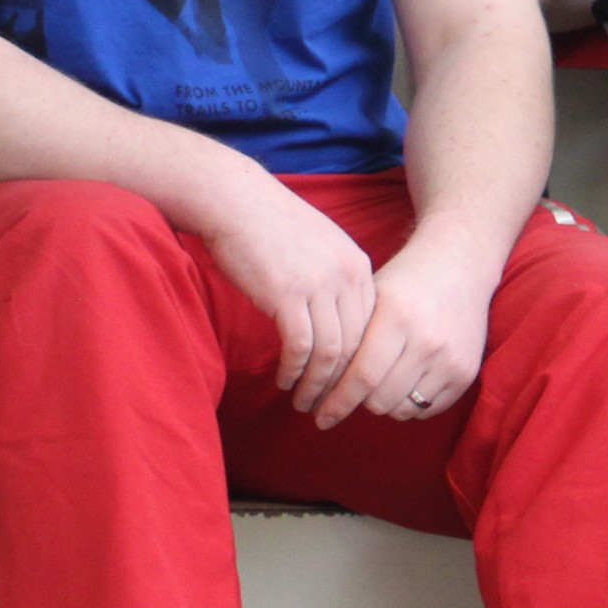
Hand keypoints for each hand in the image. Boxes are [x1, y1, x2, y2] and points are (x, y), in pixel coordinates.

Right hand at [198, 166, 379, 401]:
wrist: (235, 200)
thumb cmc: (270, 227)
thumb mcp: (320, 249)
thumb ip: (335, 282)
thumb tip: (337, 324)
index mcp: (359, 266)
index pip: (372, 327)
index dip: (361, 361)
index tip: (348, 385)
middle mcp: (347, 276)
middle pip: (358, 345)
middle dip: (344, 382)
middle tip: (330, 406)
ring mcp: (319, 285)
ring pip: (332, 352)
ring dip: (318, 384)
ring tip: (305, 403)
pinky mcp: (287, 295)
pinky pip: (301, 347)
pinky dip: (295, 371)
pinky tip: (285, 382)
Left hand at [310, 235, 497, 427]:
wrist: (460, 266)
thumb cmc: (405, 281)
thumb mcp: (372, 297)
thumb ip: (350, 340)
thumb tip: (320, 387)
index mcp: (398, 317)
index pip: (361, 376)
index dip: (337, 402)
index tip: (319, 417)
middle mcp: (428, 340)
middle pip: (380, 399)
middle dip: (358, 402)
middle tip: (352, 392)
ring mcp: (451, 358)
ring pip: (403, 409)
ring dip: (385, 403)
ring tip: (380, 384)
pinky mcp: (466, 372)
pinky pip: (429, 409)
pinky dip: (411, 404)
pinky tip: (404, 384)